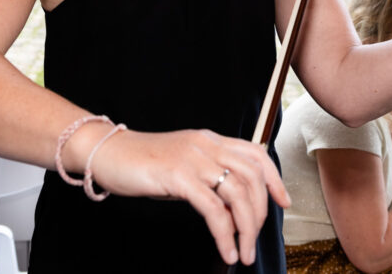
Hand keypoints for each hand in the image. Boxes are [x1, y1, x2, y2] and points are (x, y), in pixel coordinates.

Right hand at [88, 128, 289, 266]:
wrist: (108, 153)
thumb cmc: (143, 162)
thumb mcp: (185, 164)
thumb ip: (209, 177)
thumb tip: (233, 206)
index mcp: (211, 140)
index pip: (255, 154)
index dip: (274, 178)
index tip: (283, 202)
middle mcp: (207, 146)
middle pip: (252, 177)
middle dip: (260, 213)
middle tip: (254, 240)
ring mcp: (193, 160)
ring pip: (237, 194)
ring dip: (246, 228)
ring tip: (242, 252)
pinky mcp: (177, 177)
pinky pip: (212, 209)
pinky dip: (224, 233)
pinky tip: (225, 249)